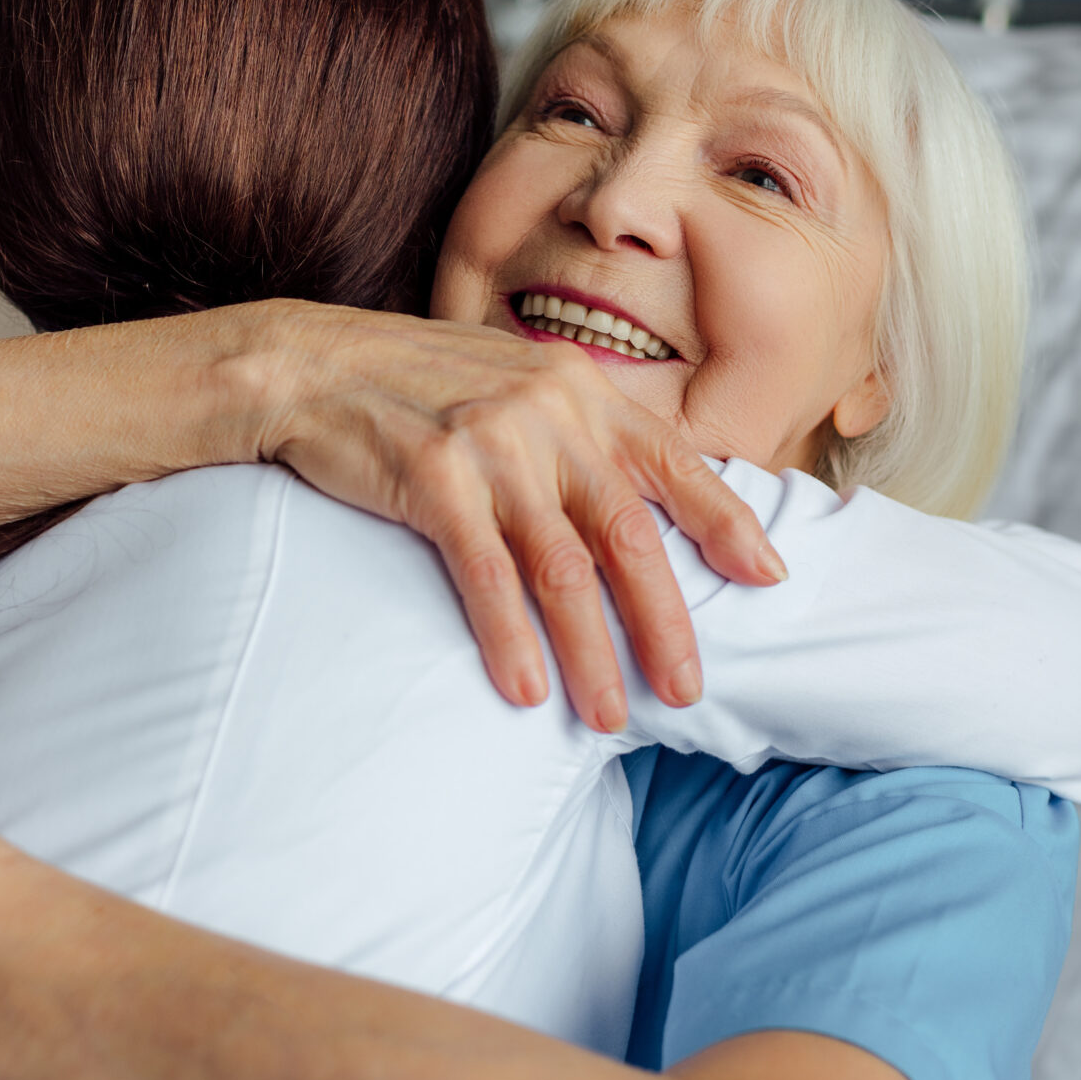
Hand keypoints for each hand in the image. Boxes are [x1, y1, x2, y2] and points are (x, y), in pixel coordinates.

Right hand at [242, 303, 784, 732]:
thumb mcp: (515, 384)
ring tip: (609, 716)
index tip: (768, 578)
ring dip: (590, 652)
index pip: (675, 464)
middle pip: (628, 534)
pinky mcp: (433, 477)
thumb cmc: (417, 386)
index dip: (725, 523)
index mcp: (581, 392)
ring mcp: (492, 445)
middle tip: (687, 689)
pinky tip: (526, 688)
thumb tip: (632, 505)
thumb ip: (574, 432)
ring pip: (562, 567)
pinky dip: (510, 637)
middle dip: (664, 621)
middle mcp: (549, 414)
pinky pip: (485, 574)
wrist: (312, 364)